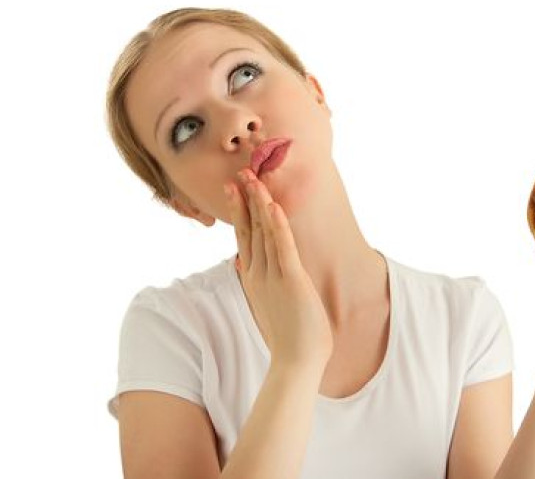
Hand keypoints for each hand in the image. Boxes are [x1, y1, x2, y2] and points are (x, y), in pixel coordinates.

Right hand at [224, 168, 332, 370]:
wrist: (296, 363)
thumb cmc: (290, 338)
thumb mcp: (271, 305)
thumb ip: (262, 285)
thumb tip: (250, 268)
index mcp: (254, 279)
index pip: (244, 238)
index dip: (240, 212)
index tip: (235, 190)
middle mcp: (259, 274)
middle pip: (248, 229)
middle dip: (244, 200)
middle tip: (239, 174)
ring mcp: (272, 276)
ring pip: (262, 232)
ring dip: (258, 203)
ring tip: (253, 178)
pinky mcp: (290, 280)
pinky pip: (282, 246)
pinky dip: (277, 224)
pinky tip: (272, 205)